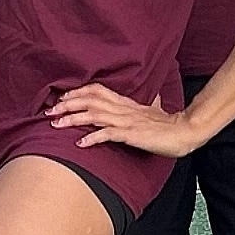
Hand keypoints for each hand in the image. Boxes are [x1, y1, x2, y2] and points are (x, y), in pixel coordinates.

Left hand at [45, 81, 189, 154]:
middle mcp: (123, 109)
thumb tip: (154, 94)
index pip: (96, 90)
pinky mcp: (131, 134)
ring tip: (56, 124)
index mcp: (125, 102)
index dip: (77, 92)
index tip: (61, 98)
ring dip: (73, 119)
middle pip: (90, 100)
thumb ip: (150, 102)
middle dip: (67, 104)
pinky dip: (93, 137)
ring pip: (94, 115)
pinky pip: (108, 134)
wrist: (184, 131)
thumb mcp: (156, 109)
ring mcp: (126, 121)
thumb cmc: (168, 124)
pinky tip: (80, 143)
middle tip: (49, 111)